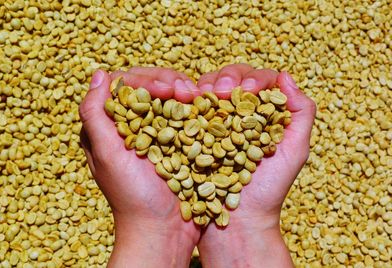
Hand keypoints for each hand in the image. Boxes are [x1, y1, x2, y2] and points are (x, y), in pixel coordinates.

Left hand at [79, 67, 200, 266]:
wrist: (164, 229)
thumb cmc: (132, 197)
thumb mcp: (107, 156)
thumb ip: (95, 115)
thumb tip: (99, 73)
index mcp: (112, 126)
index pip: (124, 85)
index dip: (145, 80)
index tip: (165, 90)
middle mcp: (134, 125)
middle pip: (149, 86)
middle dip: (168, 82)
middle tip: (187, 92)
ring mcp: (158, 132)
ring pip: (170, 97)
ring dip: (185, 91)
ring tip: (198, 97)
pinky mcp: (178, 141)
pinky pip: (186, 115)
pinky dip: (196, 107)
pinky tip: (205, 106)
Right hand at [197, 64, 315, 266]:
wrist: (237, 221)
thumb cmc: (268, 189)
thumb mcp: (295, 151)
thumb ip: (301, 113)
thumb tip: (285, 76)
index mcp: (262, 114)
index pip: (259, 81)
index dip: (254, 77)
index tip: (248, 89)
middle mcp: (237, 115)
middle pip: (232, 79)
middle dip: (228, 77)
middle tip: (223, 90)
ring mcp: (213, 123)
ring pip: (209, 89)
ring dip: (207, 85)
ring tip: (206, 94)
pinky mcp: (192, 133)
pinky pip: (189, 109)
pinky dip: (189, 100)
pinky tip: (190, 101)